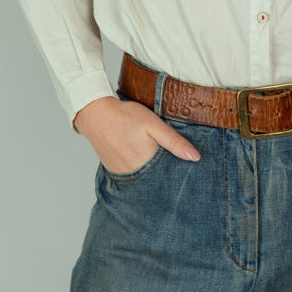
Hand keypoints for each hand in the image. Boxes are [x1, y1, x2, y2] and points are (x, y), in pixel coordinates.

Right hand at [73, 96, 199, 172]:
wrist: (95, 113)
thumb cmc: (125, 116)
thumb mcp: (154, 124)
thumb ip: (174, 141)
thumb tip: (195, 157)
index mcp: (146, 165)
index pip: (168, 175)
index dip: (177, 171)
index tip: (187, 169)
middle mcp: (133, 174)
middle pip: (155, 178)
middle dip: (164, 172)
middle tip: (170, 161)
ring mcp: (121, 173)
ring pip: (142, 176)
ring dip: (150, 171)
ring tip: (155, 159)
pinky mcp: (113, 169)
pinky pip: (130, 173)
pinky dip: (137, 167)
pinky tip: (140, 157)